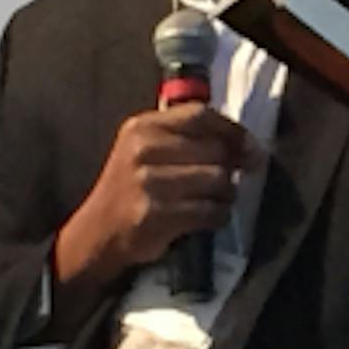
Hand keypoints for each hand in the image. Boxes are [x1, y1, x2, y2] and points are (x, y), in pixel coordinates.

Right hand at [55, 104, 255, 295]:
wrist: (98, 233)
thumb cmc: (133, 187)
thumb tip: (249, 146)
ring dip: (226, 195)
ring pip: (218, 180)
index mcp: (142, 127)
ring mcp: (148, 182)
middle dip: (229, 169)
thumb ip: (190, 138)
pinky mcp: (156, 214)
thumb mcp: (148, 149)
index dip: (233, 131)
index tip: (250, 147)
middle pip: (215, 150)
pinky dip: (218, 216)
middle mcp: (142, 150)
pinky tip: (206, 218)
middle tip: (222, 183)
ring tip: (212, 200)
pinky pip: (211, 211)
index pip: (200, 115)